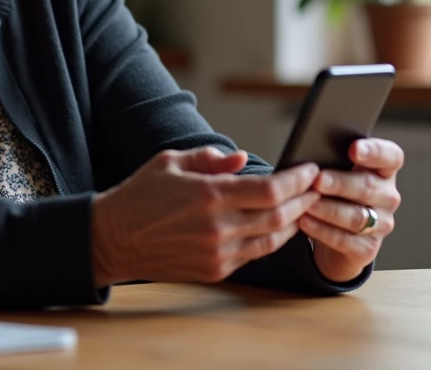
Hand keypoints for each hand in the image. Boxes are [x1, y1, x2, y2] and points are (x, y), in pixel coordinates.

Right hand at [91, 147, 320, 286]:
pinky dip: (271, 239)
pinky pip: (254, 254)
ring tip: (304, 205)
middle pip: (278, 216)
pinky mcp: (214, 270)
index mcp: (208, 196)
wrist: (112, 240)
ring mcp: (217, 253)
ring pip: (272, 239)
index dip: (296, 180)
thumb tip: (243, 160)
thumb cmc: (139, 195)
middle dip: (304, 200)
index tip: (310, 170)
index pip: (269, 190)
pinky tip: (278, 225)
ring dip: (293, 222)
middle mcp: (217, 228)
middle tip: (318, 186)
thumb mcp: (170, 162)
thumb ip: (210, 159)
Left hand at [299, 138, 403, 283]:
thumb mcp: (336, 172)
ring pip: (356, 216)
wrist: (335, 233)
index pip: (390, 156)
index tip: (353, 149)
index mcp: (384, 170)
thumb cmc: (335, 193)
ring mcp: (382, 224)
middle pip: (368, 187)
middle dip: (340, 183)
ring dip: (328, 209)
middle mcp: (388, 196)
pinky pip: (345, 240)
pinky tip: (305, 221)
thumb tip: (310, 154)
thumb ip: (332, 159)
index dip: (374, 151)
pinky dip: (322, 230)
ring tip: (306, 203)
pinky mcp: (368, 248)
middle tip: (318, 180)